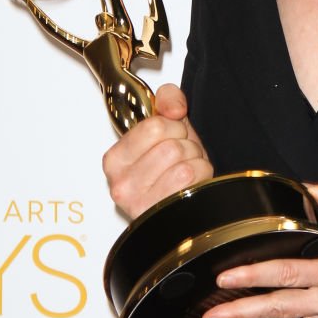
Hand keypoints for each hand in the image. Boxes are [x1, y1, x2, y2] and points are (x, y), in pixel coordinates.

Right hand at [101, 83, 212, 218]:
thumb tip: (174, 108)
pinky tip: (192, 184)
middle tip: (180, 157)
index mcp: (115, 159)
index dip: (173, 127)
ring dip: (194, 163)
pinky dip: (202, 176)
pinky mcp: (162, 217)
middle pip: (171, 148)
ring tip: (185, 169)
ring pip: (184, 167)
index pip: (153, 127)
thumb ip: (168, 99)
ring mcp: (140, 205)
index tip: (169, 136)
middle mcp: (122, 185)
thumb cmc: (173, 164)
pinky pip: (195, 183)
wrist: (185, 197)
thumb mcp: (169, 125)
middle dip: (186, 147)